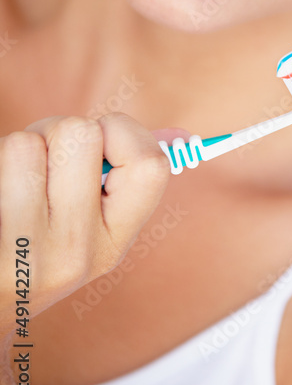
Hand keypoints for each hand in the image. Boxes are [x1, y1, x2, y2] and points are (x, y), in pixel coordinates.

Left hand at [0, 112, 170, 339]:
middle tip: (47, 161)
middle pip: (79, 131)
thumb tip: (181, 134)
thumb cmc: (45, 248)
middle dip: (57, 131)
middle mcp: (74, 252)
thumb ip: (131, 176)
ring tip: (17, 182)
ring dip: (19, 148)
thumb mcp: (96, 227)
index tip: (102, 143)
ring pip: (26, 143)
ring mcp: (25, 252)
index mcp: (114, 243)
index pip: (150, 164)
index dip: (124, 132)